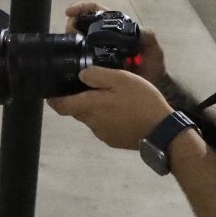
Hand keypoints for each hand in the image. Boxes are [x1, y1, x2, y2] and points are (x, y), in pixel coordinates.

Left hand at [49, 67, 171, 149]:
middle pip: (76, 111)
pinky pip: (103, 127)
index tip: (52, 92)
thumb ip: (96, 75)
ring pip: (90, 119)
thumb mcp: (120, 79)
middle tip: (90, 89)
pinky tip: (121, 113)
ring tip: (110, 99)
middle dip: (79, 101)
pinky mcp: (114, 141)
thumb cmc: (141, 101)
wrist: (163, 132)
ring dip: (95, 110)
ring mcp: (102, 134)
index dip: (54, 99)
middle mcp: (91, 122)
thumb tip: (80, 76)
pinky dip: (106, 119)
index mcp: (89, 106)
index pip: (60, 106)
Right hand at [62, 1, 167, 85]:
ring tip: (71, 47)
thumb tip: (138, 28)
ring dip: (69, 38)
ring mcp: (96, 49)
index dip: (82, 8)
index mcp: (116, 28)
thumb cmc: (152, 67)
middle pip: (81, 22)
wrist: (149, 89)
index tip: (69, 12)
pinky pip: (78, 56)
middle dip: (73, 24)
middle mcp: (104, 36)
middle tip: (72, 34)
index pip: (96, 11)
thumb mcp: (153, 50)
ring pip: (76, 37)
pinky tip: (70, 59)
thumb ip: (148, 37)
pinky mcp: (92, 64)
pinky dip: (71, 54)